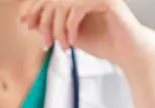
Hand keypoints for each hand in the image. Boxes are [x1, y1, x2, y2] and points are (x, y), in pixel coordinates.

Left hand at [21, 0, 153, 68]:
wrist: (128, 54)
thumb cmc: (104, 44)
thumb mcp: (71, 36)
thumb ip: (53, 27)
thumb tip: (29, 22)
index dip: (35, 9)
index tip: (26, 25)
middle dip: (45, 22)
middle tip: (46, 43)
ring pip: (63, 3)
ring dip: (58, 28)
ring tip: (63, 46)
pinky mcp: (106, 0)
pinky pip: (77, 8)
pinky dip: (71, 26)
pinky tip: (73, 40)